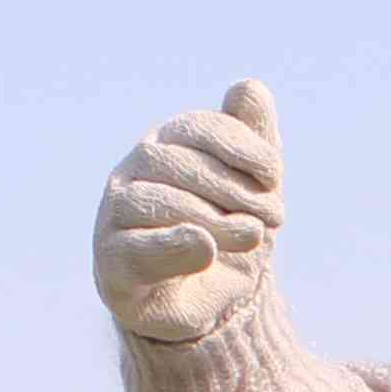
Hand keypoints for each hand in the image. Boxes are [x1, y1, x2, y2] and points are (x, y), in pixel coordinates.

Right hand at [94, 79, 280, 344]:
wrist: (206, 304)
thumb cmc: (224, 235)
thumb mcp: (250, 190)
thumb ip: (252, 141)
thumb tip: (250, 86)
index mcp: (167, 147)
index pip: (197, 128)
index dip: (240, 145)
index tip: (275, 176)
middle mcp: (134, 174)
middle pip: (175, 161)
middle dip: (233, 186)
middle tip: (276, 215)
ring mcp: (117, 216)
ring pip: (157, 201)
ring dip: (215, 218)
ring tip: (254, 236)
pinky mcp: (114, 263)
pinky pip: (136, 247)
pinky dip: (172, 245)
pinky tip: (204, 246)